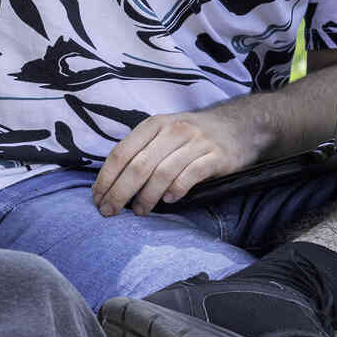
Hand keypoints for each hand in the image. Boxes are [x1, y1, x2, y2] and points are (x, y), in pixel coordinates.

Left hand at [91, 101, 266, 216]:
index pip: (121, 153)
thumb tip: (112, 184)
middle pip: (138, 166)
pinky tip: (169, 201)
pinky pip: (190, 176)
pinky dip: (176, 190)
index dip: (106, 178)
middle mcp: (173, 130)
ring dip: (146, 196)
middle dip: (119, 192)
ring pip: (162, 173)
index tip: (97, 198)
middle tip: (110, 212)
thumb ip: (142, 151)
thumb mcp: (164, 133)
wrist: (239, 126)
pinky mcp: (216, 156)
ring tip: (140, 211)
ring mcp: (196, 142)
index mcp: (154, 124)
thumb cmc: (192, 136)